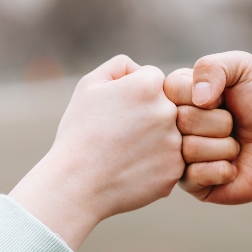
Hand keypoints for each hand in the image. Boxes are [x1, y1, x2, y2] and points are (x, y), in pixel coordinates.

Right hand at [10, 55, 183, 249]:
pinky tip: (130, 170)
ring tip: (123, 154)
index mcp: (149, 85)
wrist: (76, 184)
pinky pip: (169, 161)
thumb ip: (120, 67)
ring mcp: (175, 143)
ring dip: (152, 141)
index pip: (153, 79)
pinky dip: (153, 165)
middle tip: (119, 135)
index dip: (132, 95)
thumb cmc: (79, 133)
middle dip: (146, 117)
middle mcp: (168, 111)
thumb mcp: (89, 86)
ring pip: (170, 134)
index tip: (116, 112)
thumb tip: (140, 69)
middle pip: (165, 106)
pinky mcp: (175, 170)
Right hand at [164, 51, 251, 204]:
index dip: (206, 95)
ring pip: (189, 149)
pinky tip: (231, 167)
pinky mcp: (190, 183)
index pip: (172, 89)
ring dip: (224, 147)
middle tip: (233, 125)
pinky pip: (195, 176)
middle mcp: (173, 125)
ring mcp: (179, 155)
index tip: (223, 98)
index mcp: (178, 94)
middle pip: (182, 120)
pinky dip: (222, 170)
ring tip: (234, 145)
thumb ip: (213, 66)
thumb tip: (197, 98)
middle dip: (220, 122)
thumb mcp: (244, 69)